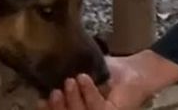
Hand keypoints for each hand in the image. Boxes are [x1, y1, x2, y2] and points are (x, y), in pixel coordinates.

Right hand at [40, 51, 177, 109]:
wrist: (137, 70)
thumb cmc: (111, 73)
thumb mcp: (87, 74)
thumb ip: (71, 78)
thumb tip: (49, 75)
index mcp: (80, 108)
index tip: (40, 99)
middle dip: (58, 107)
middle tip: (55, 91)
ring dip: (74, 99)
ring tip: (71, 80)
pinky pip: (97, 108)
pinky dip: (89, 93)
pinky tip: (85, 79)